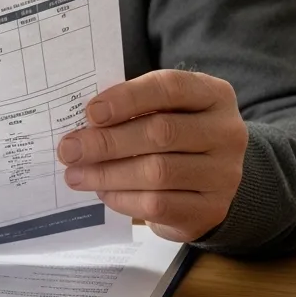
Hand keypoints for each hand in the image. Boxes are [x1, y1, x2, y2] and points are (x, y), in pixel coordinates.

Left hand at [56, 69, 247, 242]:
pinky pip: (158, 205)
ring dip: (107, 174)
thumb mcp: (162, 112)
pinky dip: (122, 198)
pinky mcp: (211, 209)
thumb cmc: (173, 139)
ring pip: (157, 172)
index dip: (127, 98)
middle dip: (107, 142)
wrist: (209, 185)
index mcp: (213, 95)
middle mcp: (226, 132)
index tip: (90, 112)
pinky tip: (102, 192)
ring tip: (75, 174)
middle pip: (160, 132)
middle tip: (69, 149)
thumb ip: (130, 110)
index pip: (170, 87)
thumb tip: (81, 125)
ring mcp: (224, 174)